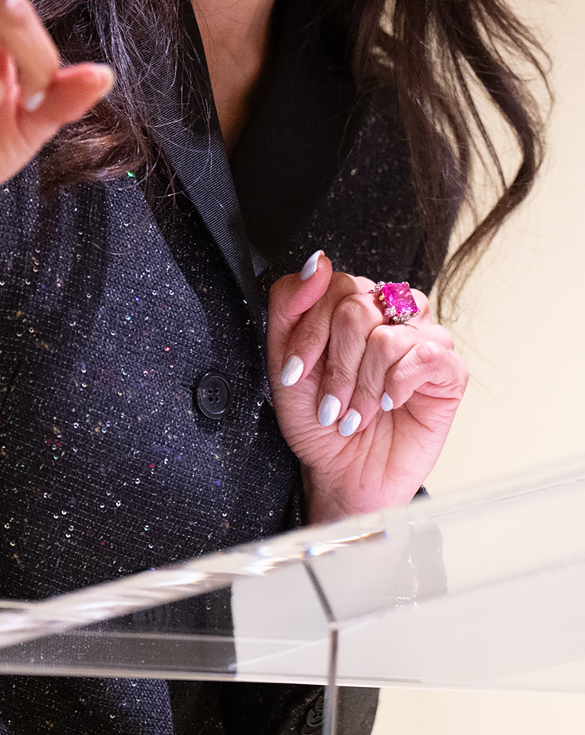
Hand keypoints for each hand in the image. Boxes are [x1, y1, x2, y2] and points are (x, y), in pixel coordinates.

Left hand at [268, 252, 466, 522]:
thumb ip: (290, 305)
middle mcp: (390, 316)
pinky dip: (399, 384)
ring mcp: (423, 341)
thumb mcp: (284, 361)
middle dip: (336, 366)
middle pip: (357, 309)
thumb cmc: (318, 419)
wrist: (343, 472)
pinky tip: (390, 403)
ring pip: (387, 335)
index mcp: (351, 307)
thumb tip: (316, 262)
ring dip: (363, 384)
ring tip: (357, 411)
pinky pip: (429, 355)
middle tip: (332, 403)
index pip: (333, 286)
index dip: (310, 334)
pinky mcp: (450, 373)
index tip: (297, 374)